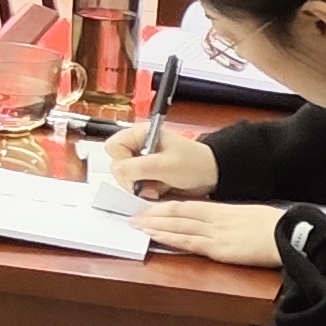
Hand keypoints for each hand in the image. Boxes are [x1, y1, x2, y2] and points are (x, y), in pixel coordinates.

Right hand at [94, 135, 223, 198]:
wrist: (212, 175)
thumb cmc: (194, 163)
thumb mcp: (164, 165)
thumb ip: (137, 167)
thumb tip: (117, 171)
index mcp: (140, 135)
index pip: (114, 147)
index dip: (121, 161)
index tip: (136, 172)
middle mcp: (139, 146)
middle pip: (117, 164)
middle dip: (132, 178)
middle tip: (148, 184)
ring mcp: (143, 161)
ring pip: (126, 177)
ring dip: (140, 186)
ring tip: (157, 187)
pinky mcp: (147, 174)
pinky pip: (136, 184)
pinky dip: (146, 190)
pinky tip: (158, 189)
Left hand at [132, 200, 288, 267]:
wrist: (289, 235)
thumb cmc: (274, 227)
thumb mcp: (248, 217)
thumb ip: (229, 220)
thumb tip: (218, 223)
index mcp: (222, 210)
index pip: (186, 206)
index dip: (165, 207)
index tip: (149, 208)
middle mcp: (215, 219)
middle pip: (177, 213)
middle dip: (154, 215)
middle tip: (133, 215)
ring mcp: (215, 233)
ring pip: (179, 225)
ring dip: (156, 225)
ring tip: (137, 225)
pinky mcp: (219, 249)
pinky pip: (189, 242)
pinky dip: (170, 238)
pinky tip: (157, 237)